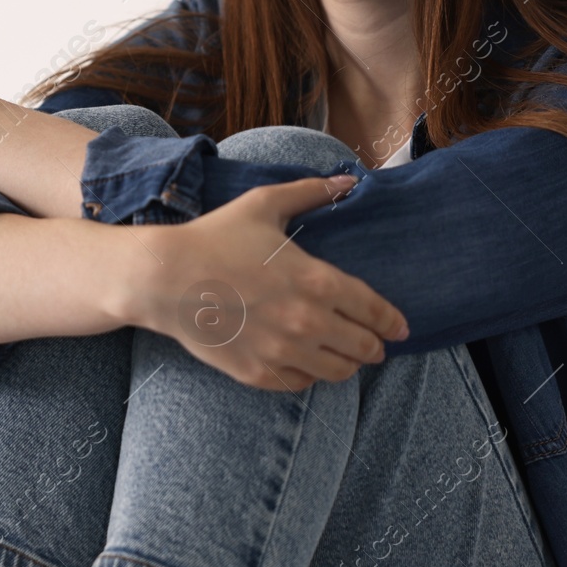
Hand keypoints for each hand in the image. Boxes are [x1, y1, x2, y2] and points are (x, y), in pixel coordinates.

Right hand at [128, 175, 409, 392]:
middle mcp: (306, 322)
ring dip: (348, 365)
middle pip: (362, 347)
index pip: (373, 310)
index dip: (392, 321)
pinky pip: (301, 383)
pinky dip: (310, 375)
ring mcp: (282, 351)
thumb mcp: (263, 205)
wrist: (165, 279)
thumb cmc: (214, 237)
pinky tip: (307, 363)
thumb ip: (310, 193)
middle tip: (376, 345)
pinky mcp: (258, 372)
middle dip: (375, 346)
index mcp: (316, 281)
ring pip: (336, 372)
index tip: (401, 328)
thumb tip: (348, 183)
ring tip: (345, 357)